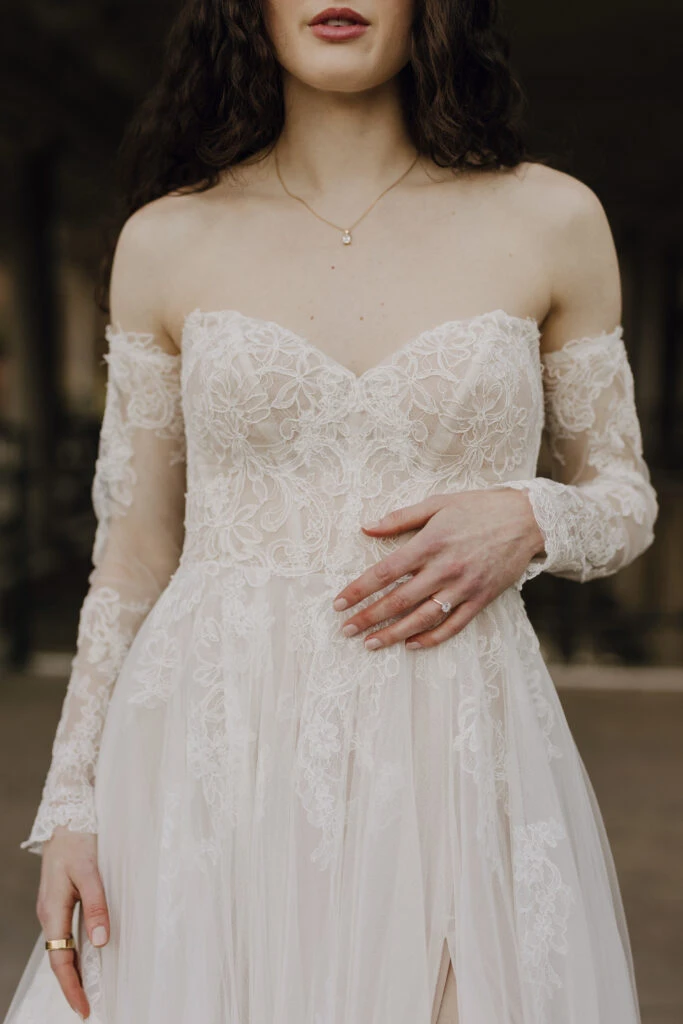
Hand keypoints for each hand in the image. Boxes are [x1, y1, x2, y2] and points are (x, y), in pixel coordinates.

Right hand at [36, 826, 109, 1019]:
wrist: (66, 819)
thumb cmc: (78, 843)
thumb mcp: (89, 872)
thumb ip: (96, 906)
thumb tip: (100, 942)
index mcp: (52, 911)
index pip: (59, 961)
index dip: (71, 987)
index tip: (83, 1010)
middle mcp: (49, 913)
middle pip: (59, 958)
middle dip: (72, 985)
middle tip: (89, 1008)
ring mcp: (53, 908)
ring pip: (61, 947)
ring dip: (74, 970)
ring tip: (90, 990)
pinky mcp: (60, 900)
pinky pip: (65, 933)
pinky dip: (75, 951)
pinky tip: (89, 955)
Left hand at [332, 488, 544, 649]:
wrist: (527, 519)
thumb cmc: (478, 508)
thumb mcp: (437, 503)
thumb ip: (399, 518)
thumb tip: (365, 526)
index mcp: (430, 543)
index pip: (386, 572)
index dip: (360, 589)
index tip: (339, 602)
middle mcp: (445, 568)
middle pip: (399, 600)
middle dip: (369, 617)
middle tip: (345, 630)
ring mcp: (464, 587)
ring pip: (423, 618)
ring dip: (393, 634)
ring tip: (370, 644)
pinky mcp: (481, 599)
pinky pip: (453, 625)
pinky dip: (431, 638)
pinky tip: (411, 644)